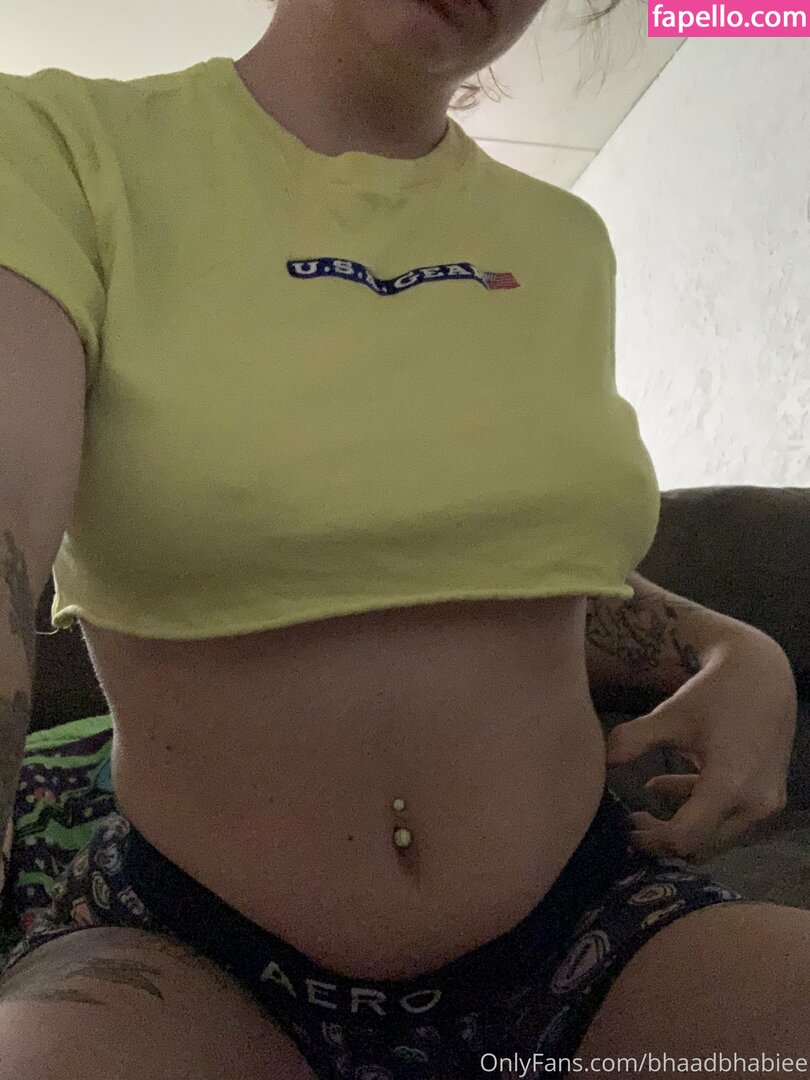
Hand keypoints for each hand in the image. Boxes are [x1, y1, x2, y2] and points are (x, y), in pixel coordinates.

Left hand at [605, 628, 797, 862]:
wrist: (763, 674)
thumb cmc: (715, 692)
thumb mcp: (669, 715)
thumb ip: (633, 740)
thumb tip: (600, 761)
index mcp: (729, 785)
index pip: (685, 837)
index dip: (653, 841)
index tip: (628, 830)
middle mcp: (754, 803)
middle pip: (702, 845)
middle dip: (664, 840)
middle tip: (632, 825)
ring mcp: (765, 803)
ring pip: (715, 837)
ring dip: (679, 827)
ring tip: (643, 810)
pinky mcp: (768, 796)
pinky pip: (728, 820)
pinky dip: (697, 812)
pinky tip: (663, 787)